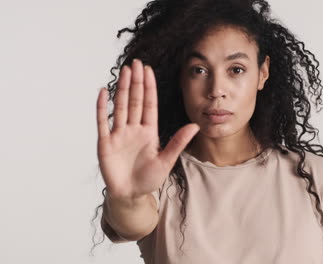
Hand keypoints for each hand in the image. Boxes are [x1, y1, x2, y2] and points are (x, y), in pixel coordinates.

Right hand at [96, 59, 198, 198]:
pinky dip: (102, 107)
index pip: (149, 104)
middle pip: (134, 101)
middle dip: (136, 82)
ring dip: (121, 89)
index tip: (148, 70)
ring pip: (120, 107)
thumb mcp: (166, 160)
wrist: (130, 195)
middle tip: (136, 63)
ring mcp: (119, 134)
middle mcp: (133, 129)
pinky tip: (102, 92)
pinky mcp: (106, 143)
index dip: (149, 87)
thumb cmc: (149, 179)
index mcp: (149, 131)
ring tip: (124, 71)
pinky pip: (103, 122)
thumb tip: (195, 125)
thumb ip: (178, 142)